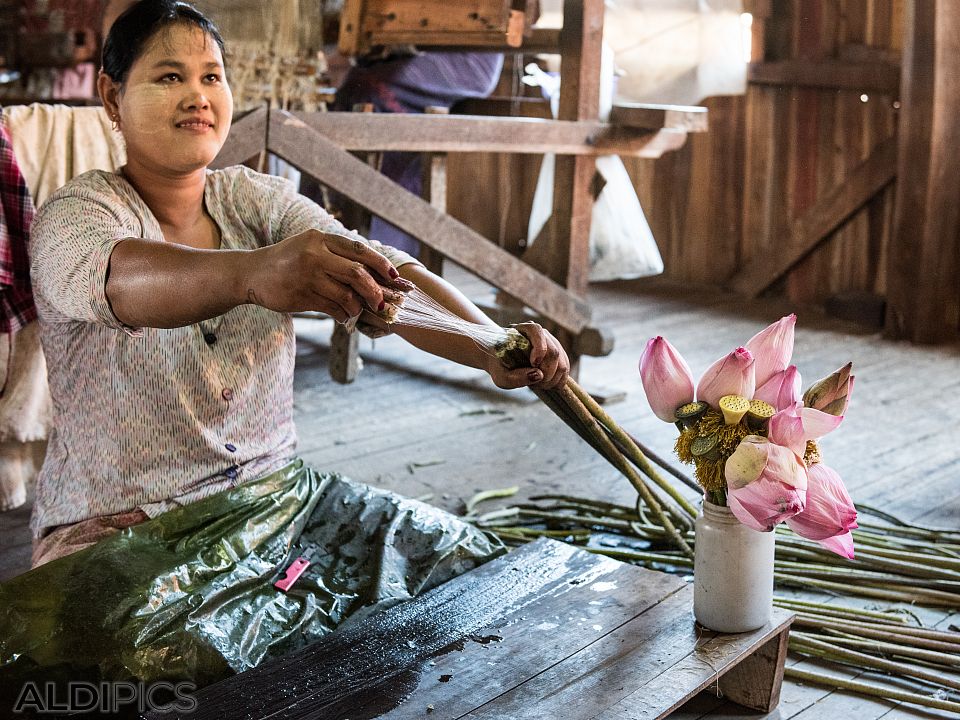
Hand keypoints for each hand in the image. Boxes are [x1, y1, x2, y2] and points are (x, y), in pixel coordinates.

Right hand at [246, 230, 412, 320]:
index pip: (359, 249)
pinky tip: (346, 317)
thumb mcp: (308, 247)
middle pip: (357, 272)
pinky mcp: (301, 295)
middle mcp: (315, 254)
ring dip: (359, 306)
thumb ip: (334, 255)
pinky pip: (332, 307)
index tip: (394, 276)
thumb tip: (369, 272)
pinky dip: (344, 314)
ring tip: (360, 311)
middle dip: (375, 290)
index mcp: (320, 238)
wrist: (251, 274)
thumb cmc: (286, 261)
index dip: (380, 263)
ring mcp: (308, 275)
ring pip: (346, 293)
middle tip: (382, 301)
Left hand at [486, 322, 569, 389]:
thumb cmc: (500, 367)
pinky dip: (558, 381)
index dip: (540, 350)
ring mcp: (552, 344)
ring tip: (538, 385)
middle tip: (534, 384)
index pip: (537, 332)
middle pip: (553, 352)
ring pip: (562, 363)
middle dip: (546, 373)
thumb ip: (515, 377)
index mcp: (523, 330)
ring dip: (552, 380)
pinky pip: (565, 370)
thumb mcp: (500, 376)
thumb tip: (538, 375)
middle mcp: (541, 334)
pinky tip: (545, 384)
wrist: (503, 362)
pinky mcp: (559, 356)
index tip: (533, 364)